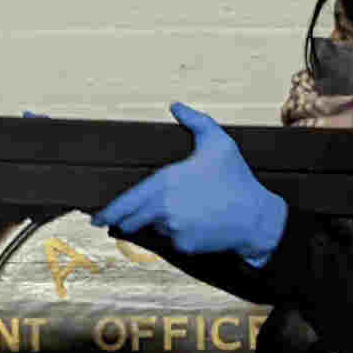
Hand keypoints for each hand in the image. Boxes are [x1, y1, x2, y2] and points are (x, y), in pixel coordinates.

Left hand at [93, 102, 288, 263]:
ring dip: (159, 223)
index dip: (108, 212)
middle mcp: (164, 208)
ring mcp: (173, 229)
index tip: (97, 219)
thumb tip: (175, 105)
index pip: (126, 202)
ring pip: (154, 229)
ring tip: (182, 213)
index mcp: (166, 181)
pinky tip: (196, 225)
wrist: (255, 218)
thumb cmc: (236, 178)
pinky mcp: (184, 246)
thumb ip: (195, 120)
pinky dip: (178, 235)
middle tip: (119, 221)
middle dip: (126, 220)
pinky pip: (172, 241)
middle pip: (132, 220)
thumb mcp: (218, 142)